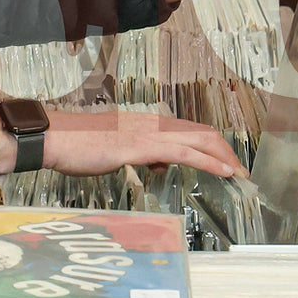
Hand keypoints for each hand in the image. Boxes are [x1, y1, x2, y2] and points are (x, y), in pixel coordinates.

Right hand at [30, 109, 243, 177]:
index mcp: (147, 123)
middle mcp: (153, 123)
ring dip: (224, 156)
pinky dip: (209, 161)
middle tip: (241, 171)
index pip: (190, 131)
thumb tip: (158, 164)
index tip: (225, 162)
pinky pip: (185, 153)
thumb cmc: (79, 145)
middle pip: (203, 132)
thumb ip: (140, 154)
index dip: (212, 145)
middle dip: (226, 151)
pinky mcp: (144, 146)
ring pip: (200, 139)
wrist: (56, 138)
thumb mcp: (116, 150)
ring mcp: (150, 133)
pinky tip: (223, 172)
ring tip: (239, 174)